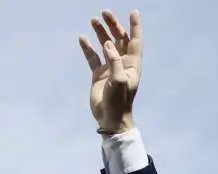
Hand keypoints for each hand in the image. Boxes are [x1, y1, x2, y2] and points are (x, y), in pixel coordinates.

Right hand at [79, 9, 142, 134]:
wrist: (110, 118)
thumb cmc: (119, 101)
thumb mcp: (120, 80)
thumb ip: (114, 61)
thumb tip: (107, 44)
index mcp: (132, 64)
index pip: (135, 41)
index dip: (135, 26)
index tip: (133, 12)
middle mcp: (122, 63)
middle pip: (119, 39)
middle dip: (113, 25)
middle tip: (105, 13)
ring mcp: (109, 68)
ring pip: (104, 45)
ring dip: (100, 33)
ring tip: (93, 20)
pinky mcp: (98, 74)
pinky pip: (92, 57)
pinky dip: (88, 48)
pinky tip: (83, 38)